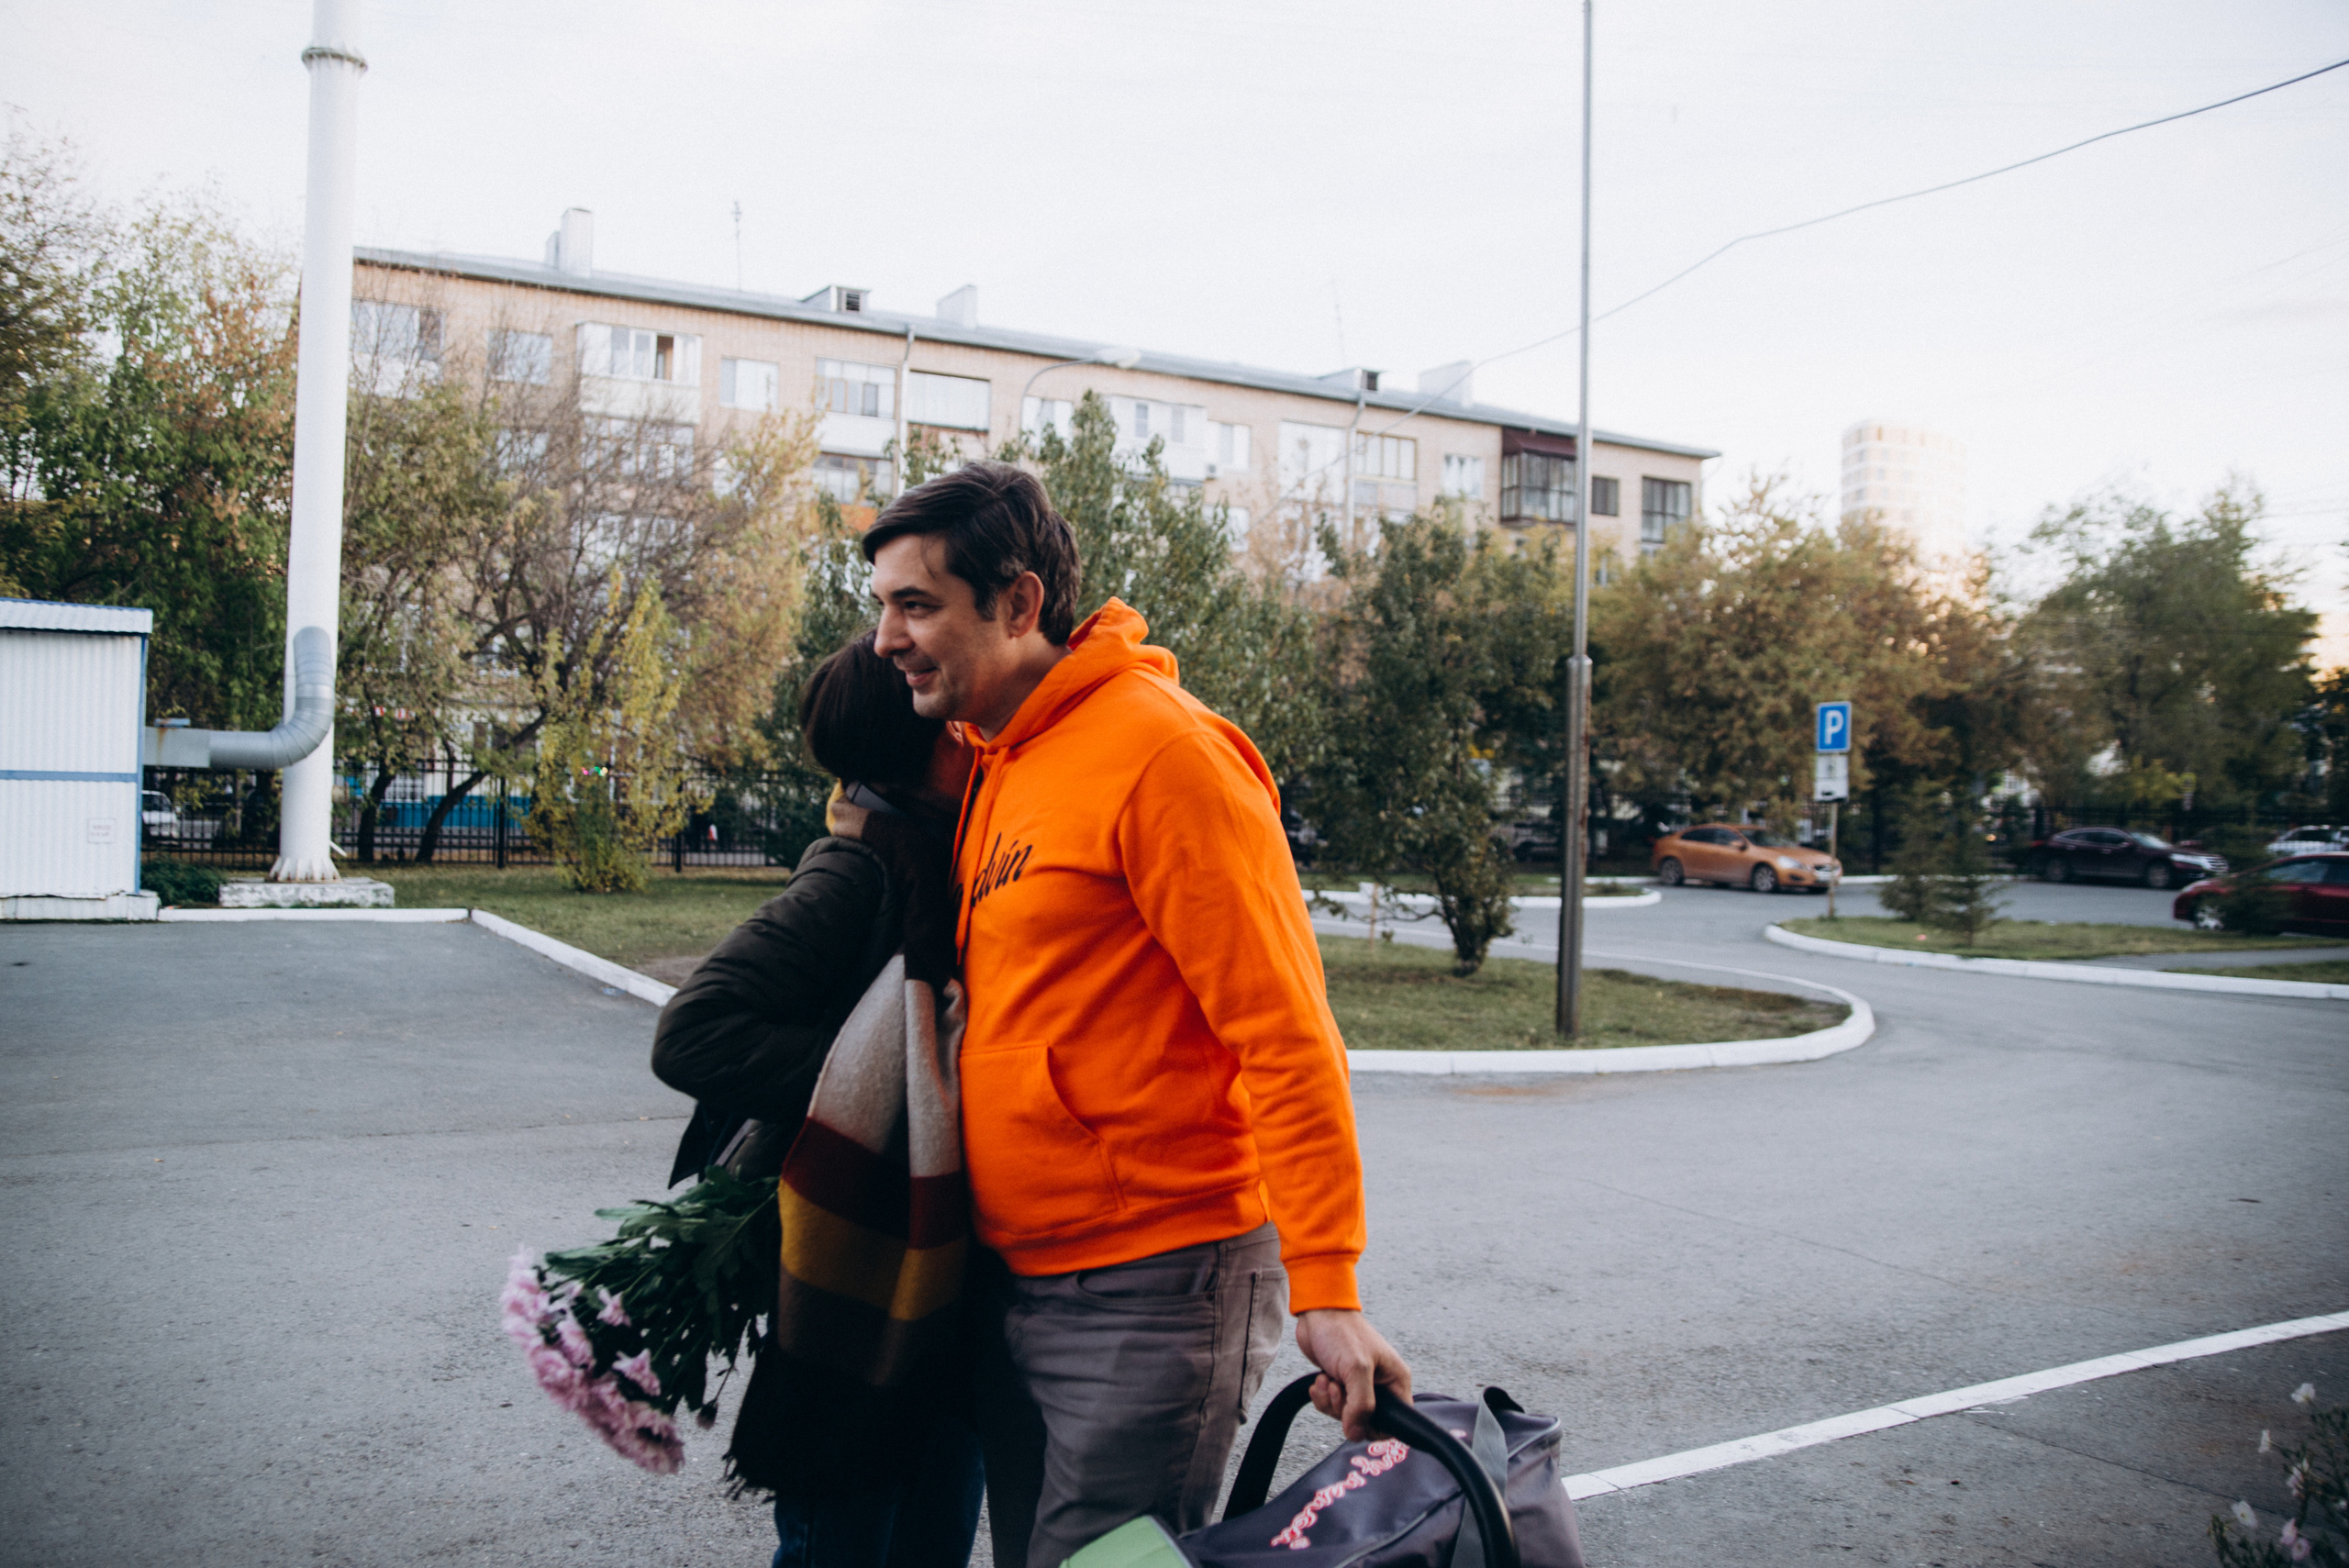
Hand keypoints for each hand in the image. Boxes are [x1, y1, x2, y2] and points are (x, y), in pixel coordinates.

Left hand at [1295, 1308, 1411, 1441]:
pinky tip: (1321, 1379)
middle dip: (1345, 1410)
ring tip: (1327, 1380)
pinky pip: (1332, 1406)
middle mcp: (1381, 1386)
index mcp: (1395, 1381)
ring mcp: (1360, 1386)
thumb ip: (1360, 1404)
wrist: (1318, 1313)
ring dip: (1331, 1402)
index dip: (1375, 1426)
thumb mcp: (1357, 1368)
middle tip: (1337, 1388)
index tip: (1357, 1417)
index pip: (1395, 1422)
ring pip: (1347, 1416)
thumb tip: (1355, 1433)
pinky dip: (1322, 1397)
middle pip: (1366, 1421)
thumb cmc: (1343, 1332)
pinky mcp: (1341, 1384)